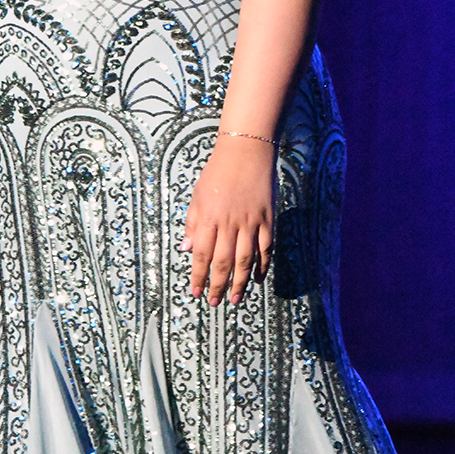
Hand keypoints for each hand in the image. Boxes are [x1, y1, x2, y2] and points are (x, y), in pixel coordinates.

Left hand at [182, 137, 274, 305]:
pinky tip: (259, 279)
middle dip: (218, 285)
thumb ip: (192, 223)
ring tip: (235, 299)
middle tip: (215, 302)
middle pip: (223, 262)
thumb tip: (187, 249)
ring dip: (240, 282)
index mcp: (209, 218)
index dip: (199, 275)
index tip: (196, 291)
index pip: (202, 254)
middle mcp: (229, 223)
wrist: (246, 151)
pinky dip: (263, 266)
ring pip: (245, 260)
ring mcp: (250, 222)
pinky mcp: (267, 219)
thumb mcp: (198, 196)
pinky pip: (265, 248)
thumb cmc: (217, 173)